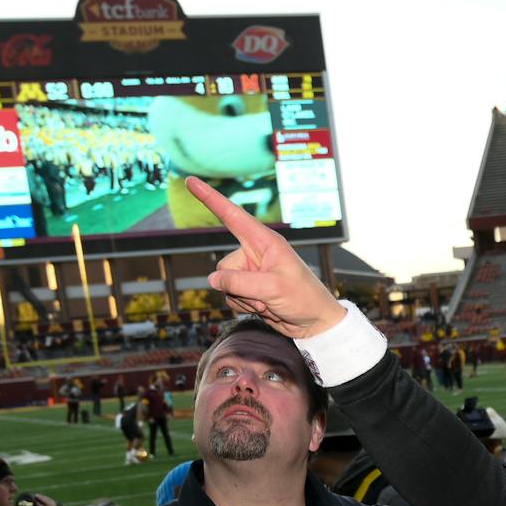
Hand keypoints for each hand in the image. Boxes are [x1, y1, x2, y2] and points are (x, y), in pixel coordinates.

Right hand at [20, 492, 64, 505]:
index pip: (42, 505)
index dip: (37, 502)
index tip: (32, 500)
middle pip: (45, 500)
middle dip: (40, 497)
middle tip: (33, 495)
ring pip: (48, 499)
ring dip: (43, 497)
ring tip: (37, 495)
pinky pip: (51, 500)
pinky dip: (46, 498)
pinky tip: (43, 497)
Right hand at [186, 177, 346, 337]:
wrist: (314, 323)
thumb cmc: (304, 298)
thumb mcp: (272, 288)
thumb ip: (239, 282)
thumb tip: (213, 281)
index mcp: (265, 242)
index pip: (232, 216)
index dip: (210, 198)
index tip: (192, 182)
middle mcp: (256, 253)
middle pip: (224, 266)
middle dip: (238, 286)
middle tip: (265, 297)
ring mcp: (252, 272)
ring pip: (225, 284)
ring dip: (242, 298)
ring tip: (268, 303)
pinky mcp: (249, 289)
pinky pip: (230, 296)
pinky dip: (243, 305)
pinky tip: (264, 309)